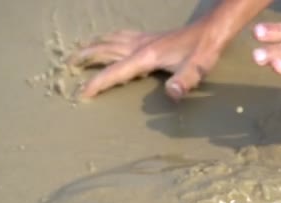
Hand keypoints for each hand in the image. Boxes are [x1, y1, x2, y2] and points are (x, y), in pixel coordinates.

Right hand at [68, 22, 221, 100]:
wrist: (212, 29)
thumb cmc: (205, 50)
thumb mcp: (198, 68)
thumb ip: (185, 82)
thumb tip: (172, 94)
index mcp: (146, 56)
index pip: (115, 71)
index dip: (98, 83)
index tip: (82, 94)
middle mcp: (140, 45)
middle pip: (104, 50)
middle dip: (84, 58)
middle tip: (67, 67)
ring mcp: (144, 39)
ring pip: (110, 40)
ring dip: (92, 46)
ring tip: (78, 53)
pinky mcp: (150, 37)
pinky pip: (121, 36)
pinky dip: (108, 39)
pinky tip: (108, 41)